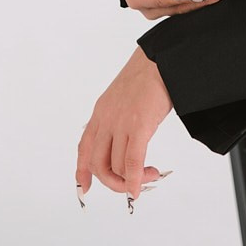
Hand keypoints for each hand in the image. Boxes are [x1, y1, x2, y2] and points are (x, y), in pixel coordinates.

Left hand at [75, 45, 173, 208]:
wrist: (162, 58)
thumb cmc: (149, 75)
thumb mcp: (125, 97)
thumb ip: (119, 117)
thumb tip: (126, 140)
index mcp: (101, 111)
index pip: (84, 147)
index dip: (83, 170)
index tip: (86, 187)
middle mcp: (106, 119)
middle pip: (98, 164)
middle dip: (113, 182)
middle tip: (131, 186)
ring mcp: (120, 123)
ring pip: (116, 167)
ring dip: (132, 180)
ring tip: (151, 175)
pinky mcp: (138, 125)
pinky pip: (132, 162)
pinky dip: (135, 180)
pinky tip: (141, 186)